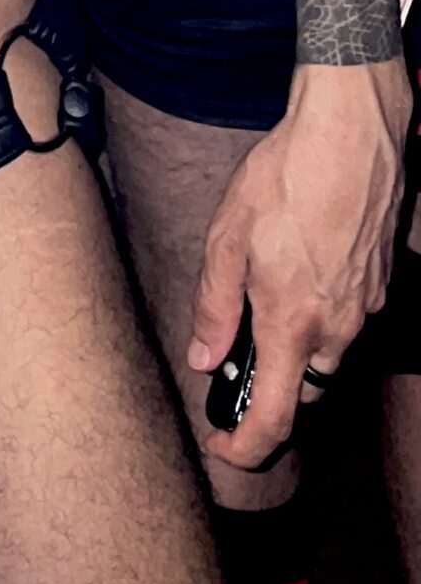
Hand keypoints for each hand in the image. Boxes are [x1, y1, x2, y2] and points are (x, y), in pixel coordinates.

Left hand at [189, 57, 410, 466]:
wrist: (350, 135)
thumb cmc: (284, 180)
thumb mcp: (226, 238)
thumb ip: (214, 305)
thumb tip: (203, 357)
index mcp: (291, 324)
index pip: (272, 417)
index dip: (245, 447)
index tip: (222, 448)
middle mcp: (336, 328)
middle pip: (303, 390)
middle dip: (269, 391)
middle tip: (233, 366)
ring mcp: (365, 307)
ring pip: (327, 356)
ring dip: (294, 351)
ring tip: (261, 309)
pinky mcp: (381, 283)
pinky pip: (346, 321)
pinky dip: (319, 317)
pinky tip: (297, 274)